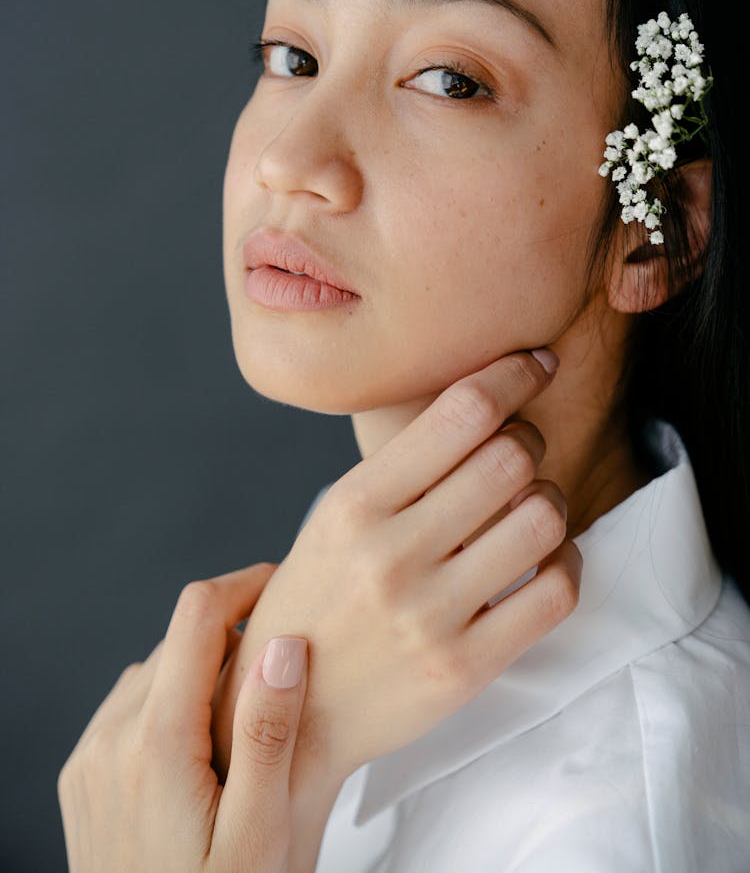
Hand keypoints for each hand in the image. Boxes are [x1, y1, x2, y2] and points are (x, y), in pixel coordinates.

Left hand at [58, 563, 309, 872]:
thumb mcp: (264, 835)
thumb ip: (269, 734)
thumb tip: (281, 645)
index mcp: (157, 742)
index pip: (197, 613)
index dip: (244, 583)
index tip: (281, 585)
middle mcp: (111, 739)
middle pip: (177, 641)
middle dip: (230, 640)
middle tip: (280, 672)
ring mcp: (89, 760)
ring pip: (152, 671)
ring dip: (198, 673)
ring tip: (244, 718)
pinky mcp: (82, 780)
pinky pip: (128, 708)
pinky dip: (167, 704)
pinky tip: (201, 750)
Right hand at [211, 351, 581, 789]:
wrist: (285, 715)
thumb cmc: (318, 599)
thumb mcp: (333, 518)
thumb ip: (403, 468)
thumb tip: (487, 402)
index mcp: (353, 504)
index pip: (460, 412)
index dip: (513, 374)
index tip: (536, 362)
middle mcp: (390, 554)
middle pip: (511, 456)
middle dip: (529, 440)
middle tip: (520, 450)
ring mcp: (429, 616)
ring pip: (542, 516)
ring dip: (550, 499)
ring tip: (529, 508)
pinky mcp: (465, 668)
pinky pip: (556, 591)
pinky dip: (567, 561)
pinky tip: (544, 560)